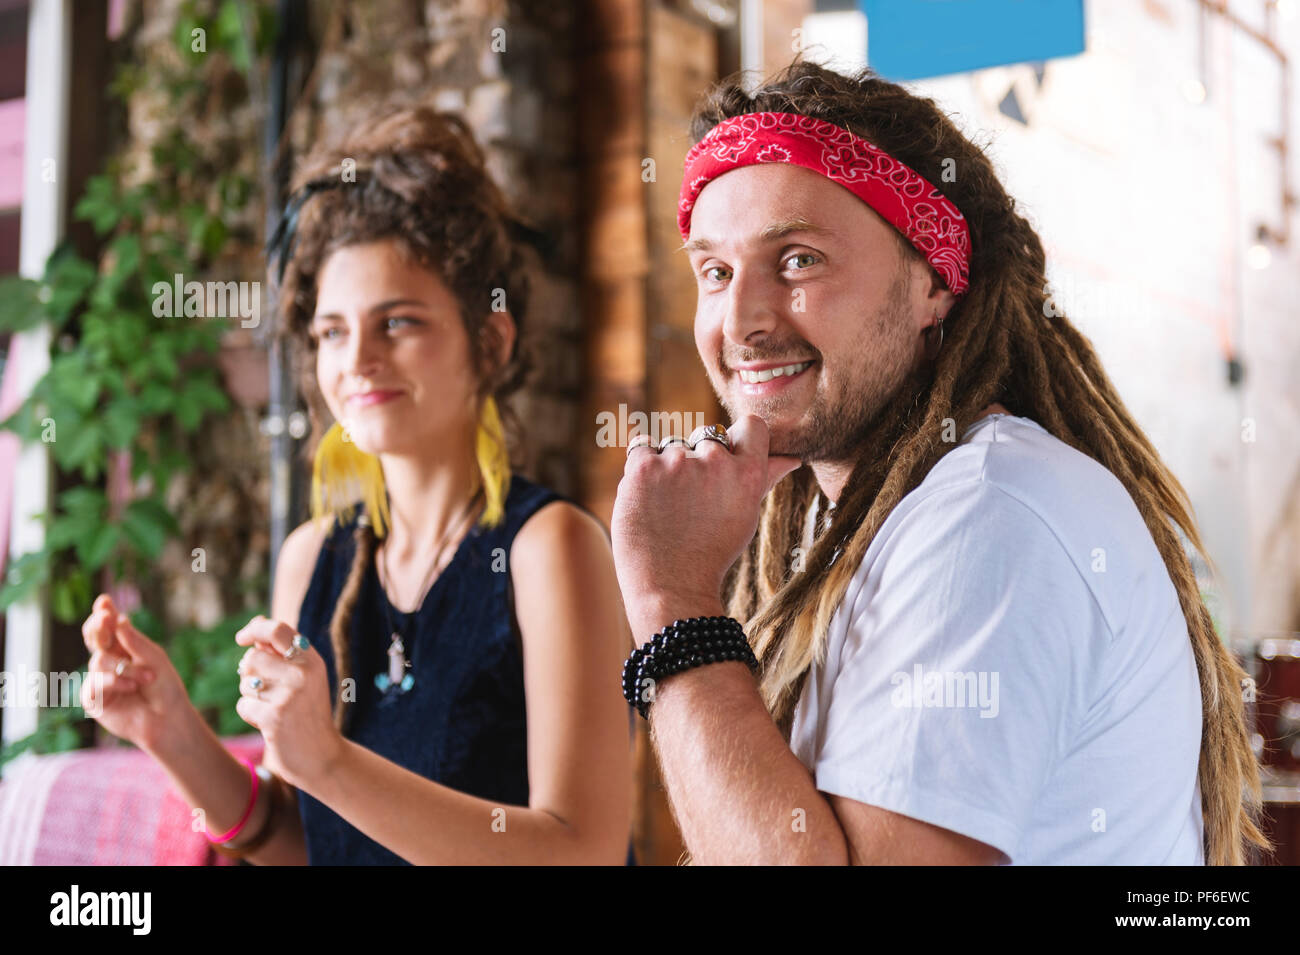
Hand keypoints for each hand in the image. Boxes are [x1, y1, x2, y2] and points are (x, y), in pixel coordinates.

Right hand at [80, 594, 193, 751]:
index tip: (104, 601)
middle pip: (95, 637)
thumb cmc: (164, 687)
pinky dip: (117, 683)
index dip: (104, 613)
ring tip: (148, 678)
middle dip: (99, 626)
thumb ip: (134, 642)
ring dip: (127, 668)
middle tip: (105, 617)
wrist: (167, 718)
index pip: (109, 626)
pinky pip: (98, 682)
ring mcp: (99, 678)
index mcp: (124, 647)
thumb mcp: (154, 659)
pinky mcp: (94, 698)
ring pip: (100, 660)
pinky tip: (132, 688)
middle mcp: (109, 660)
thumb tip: (119, 619)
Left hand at [234, 616, 341, 789]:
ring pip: (245, 682)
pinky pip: (244, 705)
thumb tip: (256, 622)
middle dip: (248, 674)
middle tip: (264, 690)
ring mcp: (290, 695)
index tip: (241, 639)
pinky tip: (268, 723)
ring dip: (250, 696)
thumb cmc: (308, 714)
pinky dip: (250, 714)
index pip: (277, 629)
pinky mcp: (275, 717)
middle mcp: (303, 673)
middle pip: (252, 657)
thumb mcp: (305, 677)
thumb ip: (282, 651)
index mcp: (312, 660)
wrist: (322, 757)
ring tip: (272, 708)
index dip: (254, 630)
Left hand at [610, 415, 801, 642]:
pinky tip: (648, 500)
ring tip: (668, 509)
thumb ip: (766, 477)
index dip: (736, 439)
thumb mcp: (746, 515)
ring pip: (672, 447)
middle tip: (692, 505)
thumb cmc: (711, 553)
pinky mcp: (643, 467)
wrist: (670, 586)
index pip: (751, 425)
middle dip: (698, 463)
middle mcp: (714, 460)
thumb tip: (792, 457)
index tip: (724, 464)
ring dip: (668, 469)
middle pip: (706, 438)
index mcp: (748, 473)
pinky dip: (642, 470)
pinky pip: (642, 450)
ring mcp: (677, 461)